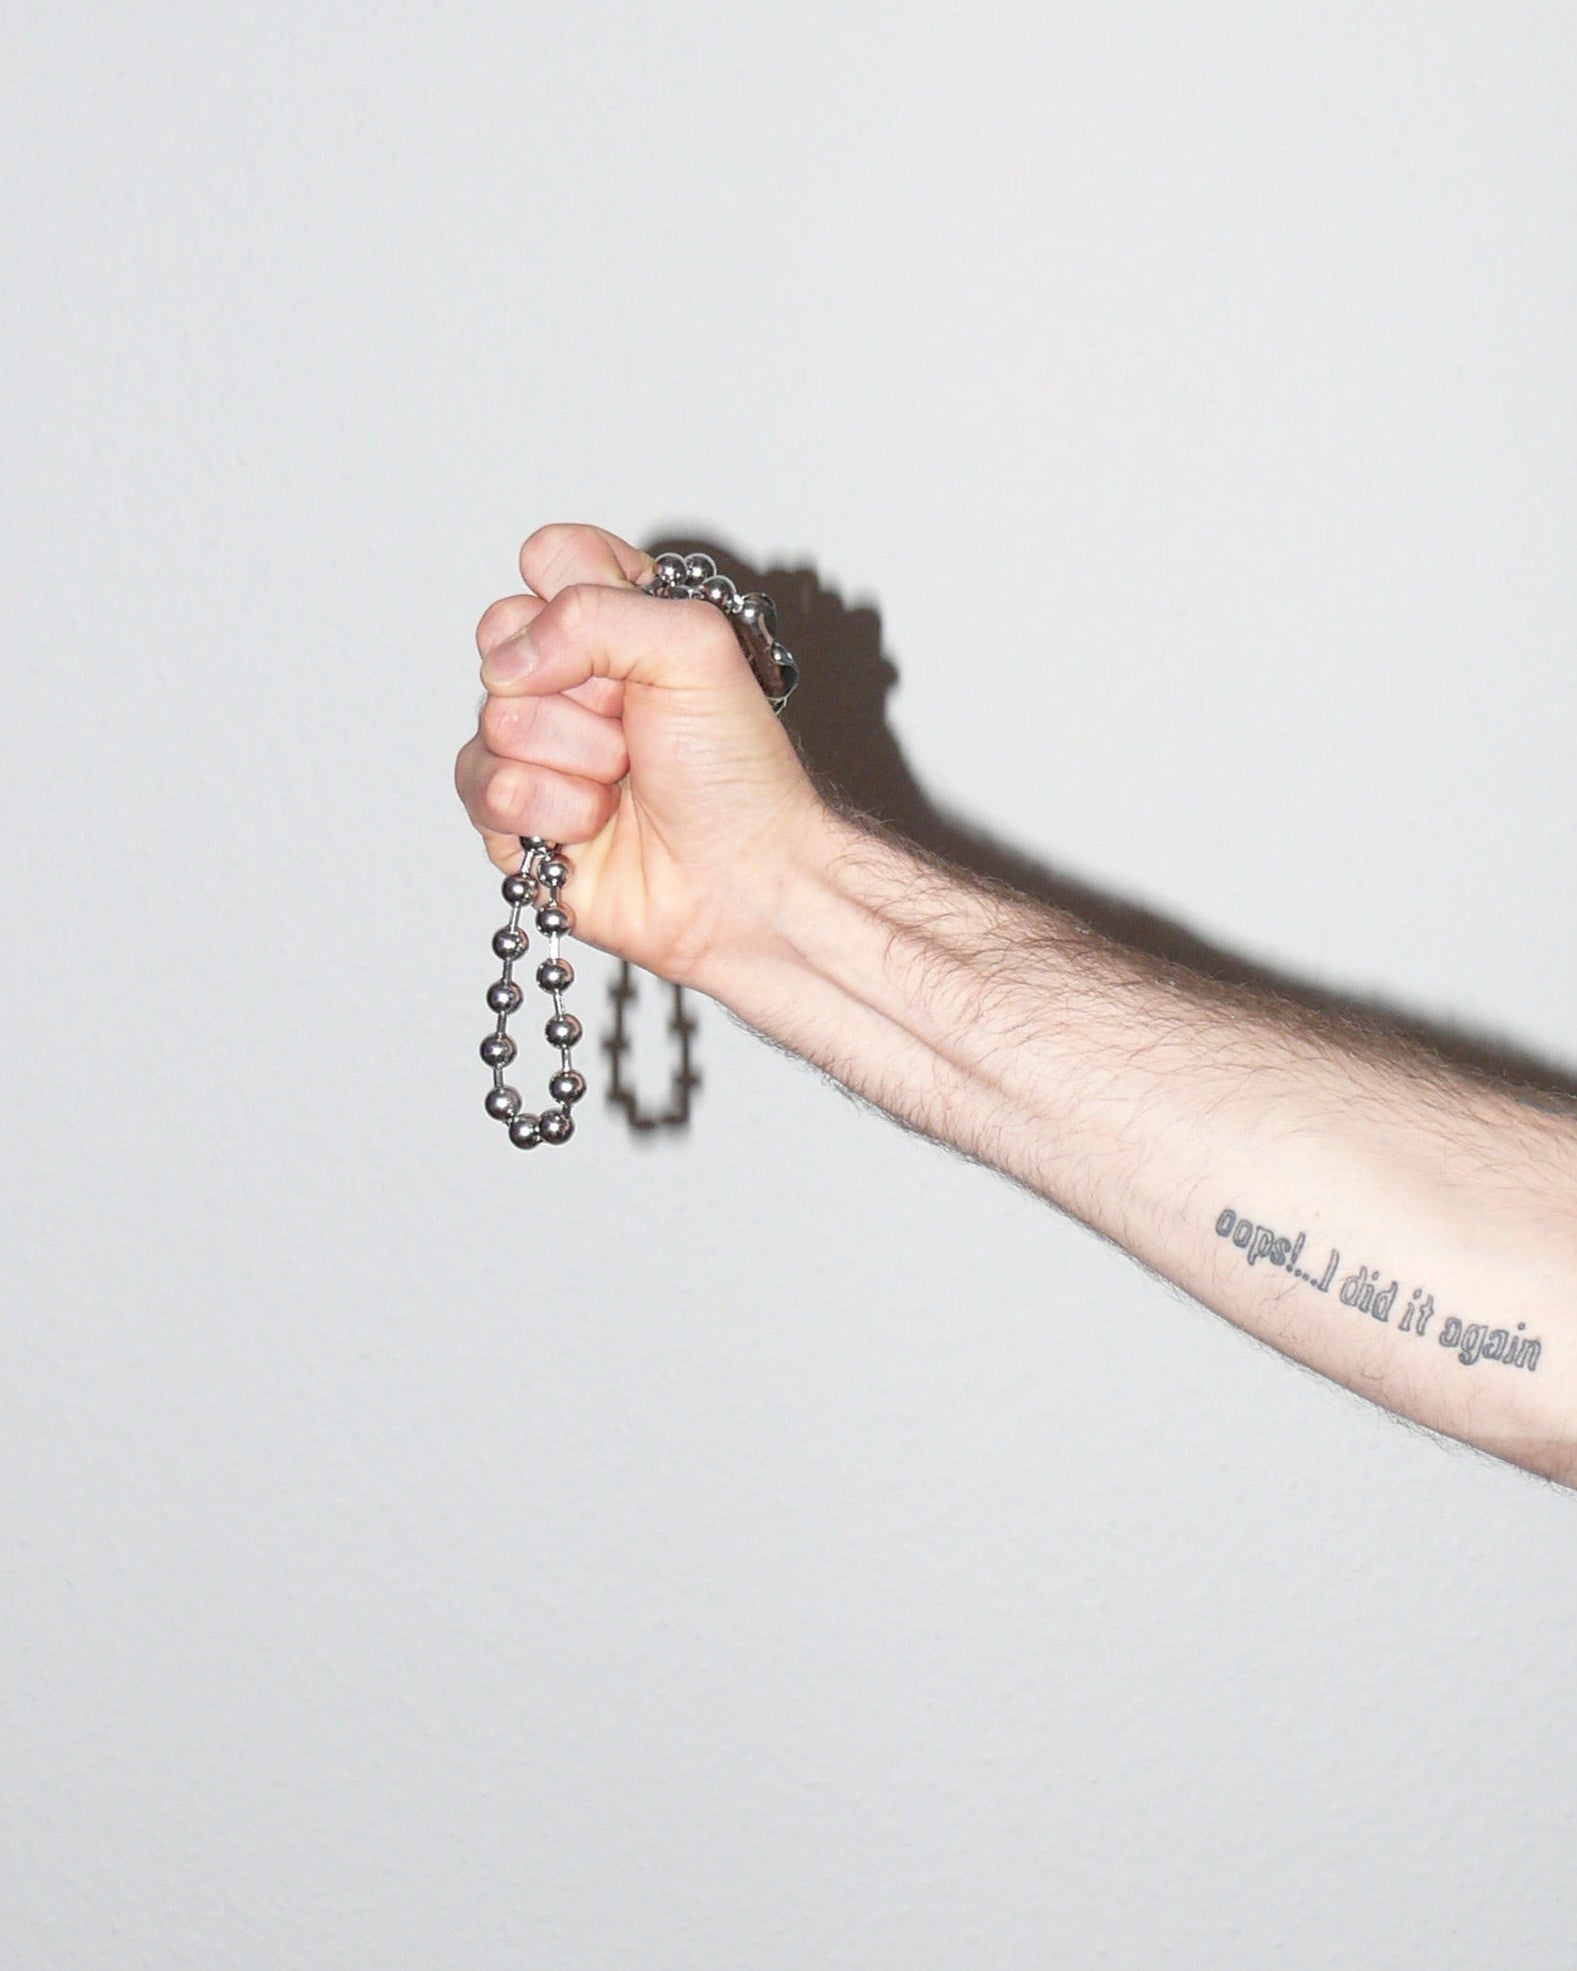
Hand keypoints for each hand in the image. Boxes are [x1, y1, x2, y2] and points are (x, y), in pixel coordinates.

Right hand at [454, 522, 823, 986]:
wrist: (742, 878)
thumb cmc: (737, 773)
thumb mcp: (695, 647)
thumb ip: (595, 611)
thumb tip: (512, 656)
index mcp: (616, 624)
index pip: (548, 558)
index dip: (575, 598)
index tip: (627, 644)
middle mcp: (569, 680)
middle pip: (501, 641)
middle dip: (575, 691)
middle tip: (632, 722)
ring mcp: (537, 749)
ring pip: (493, 721)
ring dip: (574, 759)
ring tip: (624, 782)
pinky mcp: (514, 818)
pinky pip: (483, 788)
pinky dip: (550, 811)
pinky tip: (595, 825)